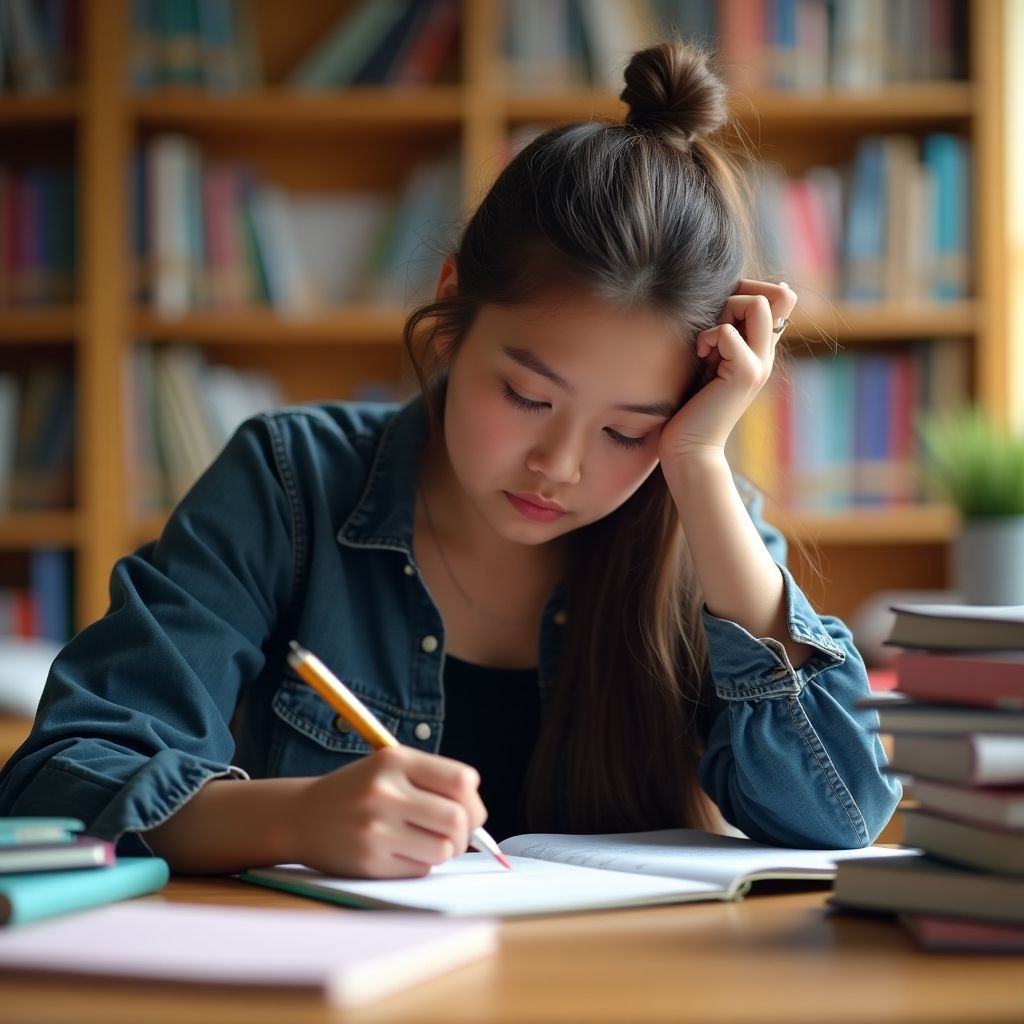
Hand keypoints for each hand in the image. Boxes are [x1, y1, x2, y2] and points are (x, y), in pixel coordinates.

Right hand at [288, 746, 487, 878]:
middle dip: (465, 831)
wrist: (301, 816)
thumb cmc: (358, 791)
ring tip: (424, 841)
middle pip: (457, 819)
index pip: (462, 781)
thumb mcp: (389, 767)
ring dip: (443, 850)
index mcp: (395, 760)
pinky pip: (420, 869)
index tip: (466, 808)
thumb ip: (432, 780)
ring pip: (444, 849)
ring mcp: (376, 828)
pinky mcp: (370, 861)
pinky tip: (400, 852)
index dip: (472, 800)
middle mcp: (385, 792)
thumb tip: (477, 817)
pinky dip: (420, 864)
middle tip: (454, 834)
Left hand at [659, 280, 796, 464]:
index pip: (780, 299)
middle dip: (736, 297)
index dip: (750, 291)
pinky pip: (727, 333)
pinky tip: (700, 356)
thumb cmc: (688, 407)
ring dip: (724, 314)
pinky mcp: (746, 374)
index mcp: (758, 350)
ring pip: (757, 304)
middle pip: (774, 294)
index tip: (720, 315)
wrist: (690, 448)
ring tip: (707, 343)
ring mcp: (760, 364)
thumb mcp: (706, 362)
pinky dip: (707, 338)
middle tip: (711, 329)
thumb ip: (717, 337)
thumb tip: (714, 303)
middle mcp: (765, 355)